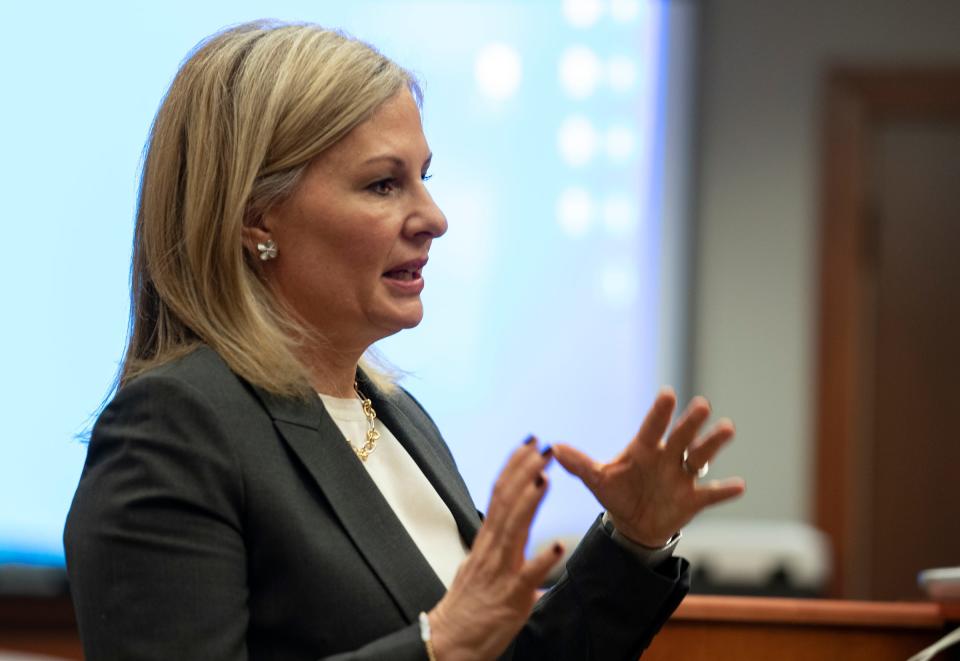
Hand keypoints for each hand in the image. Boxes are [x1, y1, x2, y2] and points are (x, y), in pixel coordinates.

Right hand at [429, 438, 562, 660]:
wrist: (448, 644)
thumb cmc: (467, 610)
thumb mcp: (482, 571)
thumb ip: (502, 556)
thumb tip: (523, 552)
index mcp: (488, 542)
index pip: (500, 495)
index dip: (515, 468)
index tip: (529, 445)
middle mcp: (492, 550)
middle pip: (507, 503)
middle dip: (525, 472)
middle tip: (543, 447)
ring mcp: (501, 572)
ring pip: (514, 530)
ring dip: (529, 502)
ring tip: (544, 478)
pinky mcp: (510, 597)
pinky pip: (527, 577)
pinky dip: (541, 561)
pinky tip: (557, 546)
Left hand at [552, 388, 745, 547]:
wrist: (634, 525)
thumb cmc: (617, 493)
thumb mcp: (598, 480)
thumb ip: (580, 465)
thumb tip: (556, 448)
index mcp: (644, 448)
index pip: (652, 427)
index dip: (660, 412)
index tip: (668, 394)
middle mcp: (667, 456)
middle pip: (681, 436)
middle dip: (690, 422)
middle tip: (701, 405)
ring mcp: (683, 476)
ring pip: (701, 456)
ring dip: (713, 444)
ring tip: (727, 429)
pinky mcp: (694, 499)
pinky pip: (712, 494)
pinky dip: (725, 491)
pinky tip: (739, 485)